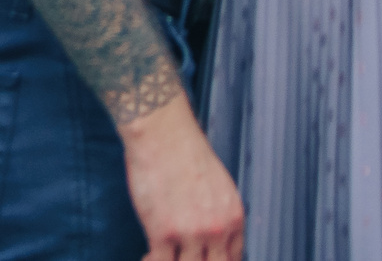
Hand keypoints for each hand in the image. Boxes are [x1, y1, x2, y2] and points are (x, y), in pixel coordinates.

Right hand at [119, 98, 243, 260]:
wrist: (162, 132)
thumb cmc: (184, 150)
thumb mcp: (218, 185)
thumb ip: (219, 213)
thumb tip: (210, 233)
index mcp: (233, 218)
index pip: (233, 259)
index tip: (202, 258)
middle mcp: (217, 230)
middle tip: (183, 257)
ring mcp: (190, 234)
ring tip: (164, 257)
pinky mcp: (163, 232)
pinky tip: (148, 256)